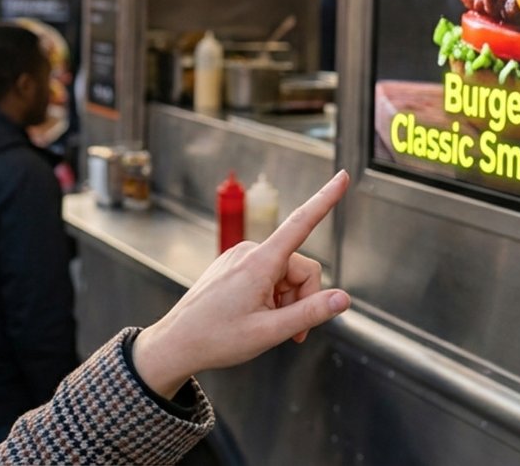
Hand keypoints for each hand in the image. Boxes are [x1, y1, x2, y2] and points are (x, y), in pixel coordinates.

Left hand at [131, 170, 351, 397]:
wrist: (176, 344)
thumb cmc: (217, 339)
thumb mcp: (269, 332)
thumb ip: (310, 313)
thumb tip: (343, 299)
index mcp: (260, 262)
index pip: (301, 223)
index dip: (326, 199)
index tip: (343, 177)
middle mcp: (250, 251)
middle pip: (301, 268)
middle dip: (302, 298)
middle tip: (291, 332)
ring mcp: (241, 256)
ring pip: (286, 274)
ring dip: (286, 301)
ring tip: (267, 325)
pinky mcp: (235, 264)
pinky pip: (269, 275)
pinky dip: (272, 296)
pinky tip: (256, 315)